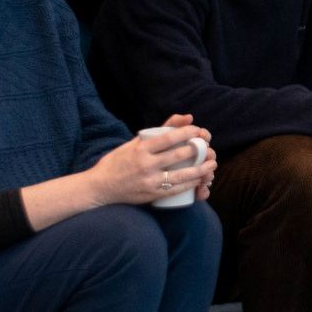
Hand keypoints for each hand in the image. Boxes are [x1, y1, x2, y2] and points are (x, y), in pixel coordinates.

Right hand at [91, 117, 215, 205]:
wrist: (100, 187)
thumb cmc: (118, 161)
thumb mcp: (134, 142)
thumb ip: (159, 130)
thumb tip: (187, 117)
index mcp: (140, 149)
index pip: (168, 138)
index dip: (187, 133)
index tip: (198, 130)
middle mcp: (145, 164)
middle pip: (178, 155)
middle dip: (198, 150)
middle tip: (209, 147)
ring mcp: (149, 181)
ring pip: (181, 175)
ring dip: (200, 169)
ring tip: (211, 164)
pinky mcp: (151, 194)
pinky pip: (175, 189)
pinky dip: (190, 184)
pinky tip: (200, 179)